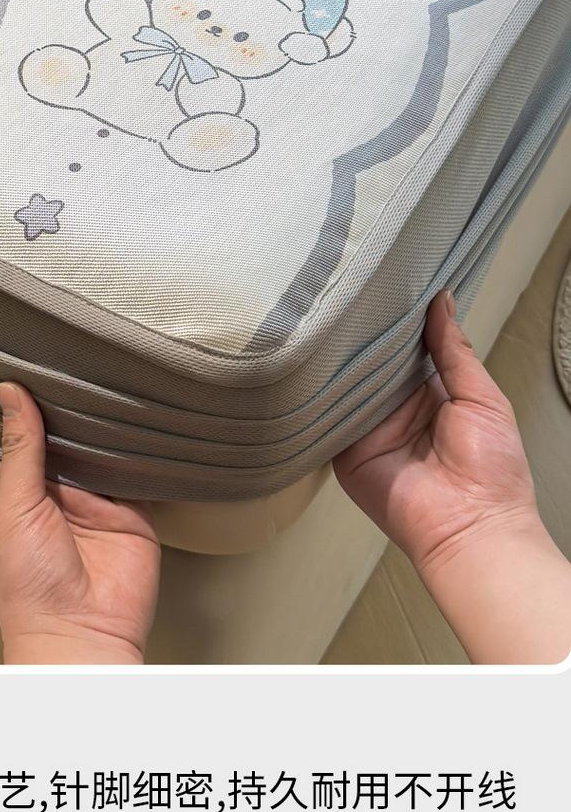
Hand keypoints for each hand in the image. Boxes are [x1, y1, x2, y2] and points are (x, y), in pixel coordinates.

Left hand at [0, 383, 159, 664]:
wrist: (78, 634)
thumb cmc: (29, 590)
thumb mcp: (13, 508)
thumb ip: (20, 451)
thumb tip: (10, 396)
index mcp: (21, 494)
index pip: (25, 439)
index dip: (27, 407)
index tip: (33, 367)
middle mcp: (60, 496)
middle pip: (69, 440)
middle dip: (73, 412)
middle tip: (78, 366)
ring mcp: (98, 504)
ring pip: (105, 452)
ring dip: (107, 428)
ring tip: (110, 385)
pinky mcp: (134, 513)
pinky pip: (141, 474)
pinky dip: (143, 453)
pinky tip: (142, 425)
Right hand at [333, 291, 537, 573]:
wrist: (472, 527)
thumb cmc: (493, 469)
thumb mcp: (482, 397)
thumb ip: (455, 351)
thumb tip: (441, 301)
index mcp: (432, 395)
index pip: (406, 349)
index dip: (398, 322)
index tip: (386, 285)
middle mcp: (397, 410)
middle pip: (373, 364)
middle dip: (366, 336)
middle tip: (352, 294)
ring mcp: (369, 431)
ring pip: (348, 385)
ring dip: (343, 361)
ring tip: (331, 318)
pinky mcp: (346, 452)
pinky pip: (329, 418)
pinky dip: (324, 396)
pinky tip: (318, 364)